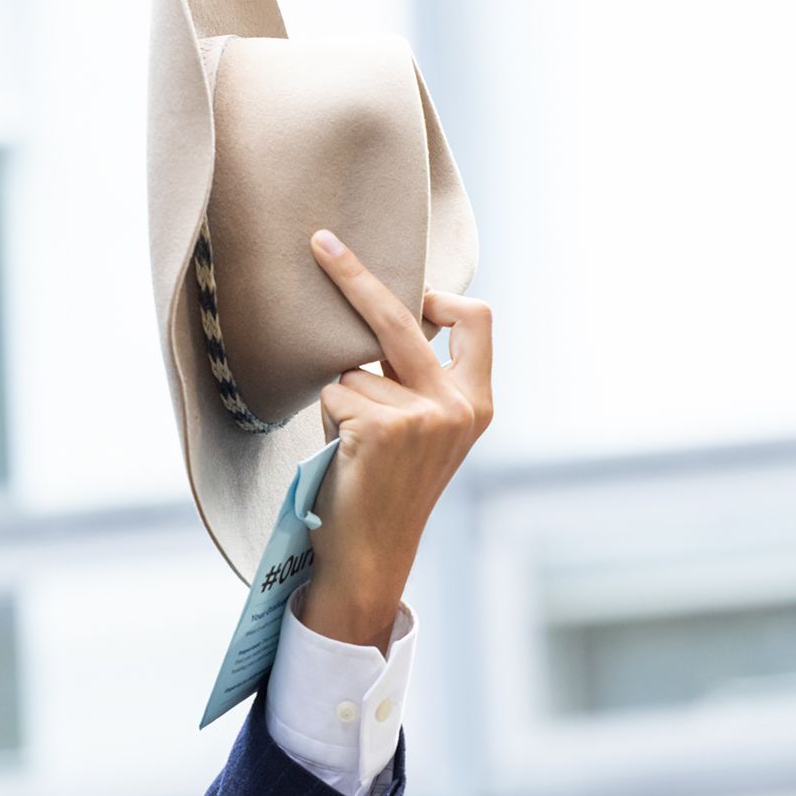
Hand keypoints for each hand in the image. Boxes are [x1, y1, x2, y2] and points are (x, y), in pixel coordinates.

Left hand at [296, 229, 492, 648]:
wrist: (373, 554)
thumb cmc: (388, 489)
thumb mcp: (425, 431)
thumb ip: (419, 381)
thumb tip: (384, 313)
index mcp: (477, 402)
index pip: (477, 319)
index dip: (442, 299)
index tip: (413, 291)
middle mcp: (458, 405)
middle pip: (402, 316)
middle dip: (353, 274)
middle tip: (319, 242)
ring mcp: (423, 415)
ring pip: (353, 369)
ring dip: (340, 400)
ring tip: (353, 446)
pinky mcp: (382, 427)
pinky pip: (334, 392)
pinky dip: (327, 419)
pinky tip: (343, 454)